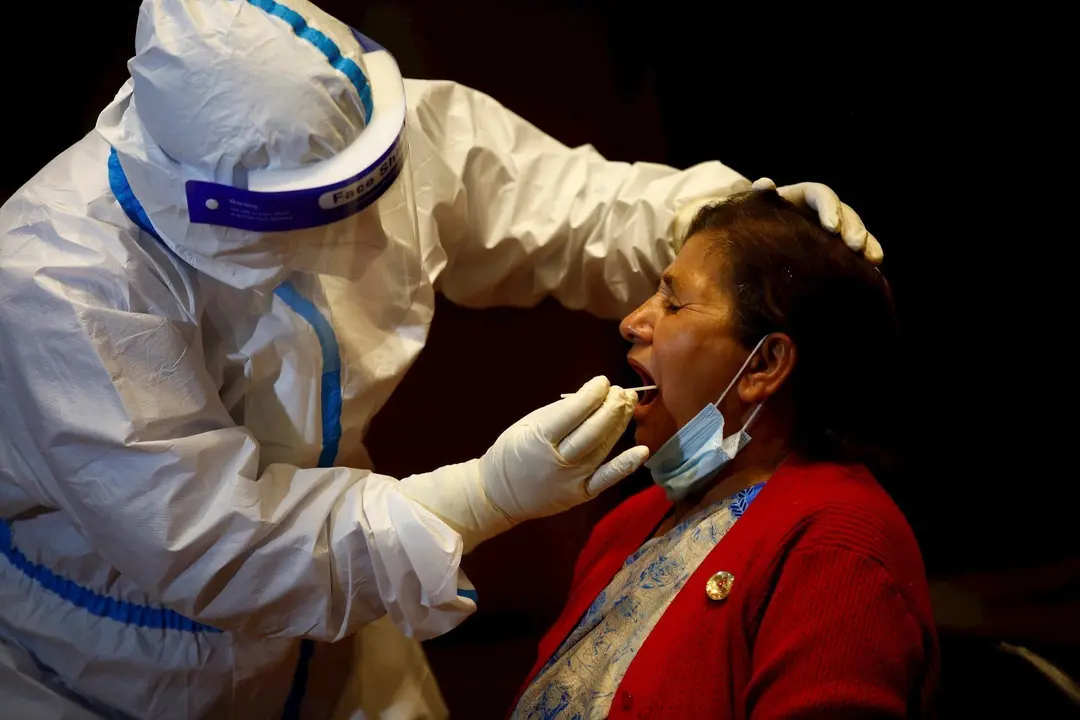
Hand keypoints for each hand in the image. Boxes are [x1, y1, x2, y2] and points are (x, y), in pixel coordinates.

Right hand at [479, 376, 648, 521]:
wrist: (499, 495)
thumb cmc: (511, 453)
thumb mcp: (527, 425)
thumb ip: (558, 412)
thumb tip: (589, 395)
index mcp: (539, 439)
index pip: (573, 413)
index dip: (592, 394)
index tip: (602, 381)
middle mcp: (559, 461)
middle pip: (593, 430)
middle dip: (611, 407)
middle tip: (621, 390)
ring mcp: (572, 480)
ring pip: (602, 448)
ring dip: (620, 424)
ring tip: (630, 403)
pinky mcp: (581, 494)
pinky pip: (606, 479)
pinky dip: (625, 466)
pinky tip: (642, 450)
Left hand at [752, 178, 883, 263]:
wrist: (756, 236)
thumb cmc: (755, 219)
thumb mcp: (755, 206)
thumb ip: (761, 195)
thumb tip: (765, 184)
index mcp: (804, 195)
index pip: (821, 195)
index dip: (829, 208)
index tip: (832, 227)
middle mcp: (822, 210)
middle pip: (845, 213)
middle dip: (853, 228)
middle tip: (855, 245)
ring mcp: (832, 229)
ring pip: (855, 231)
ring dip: (867, 244)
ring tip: (874, 260)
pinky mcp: (835, 248)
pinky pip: (855, 251)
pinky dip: (865, 259)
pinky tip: (873, 272)